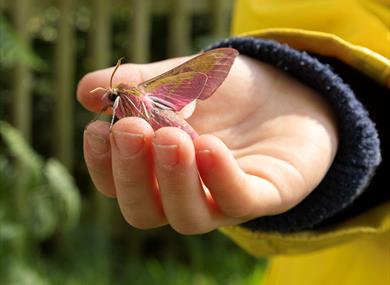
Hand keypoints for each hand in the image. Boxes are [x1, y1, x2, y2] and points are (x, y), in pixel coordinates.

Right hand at [77, 54, 337, 233]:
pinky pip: (238, 201)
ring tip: (171, 137)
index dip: (102, 162)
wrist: (283, 92)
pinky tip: (208, 145)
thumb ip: (140, 84)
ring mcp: (223, 201)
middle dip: (132, 173)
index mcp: (158, 170)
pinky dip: (219, 176)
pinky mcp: (265, 197)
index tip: (98, 127)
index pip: (117, 183)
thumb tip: (88, 91)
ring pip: (186, 218)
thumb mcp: (180, 78)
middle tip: (131, 129)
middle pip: (144, 210)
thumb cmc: (225, 92)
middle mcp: (186, 194)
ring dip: (173, 180)